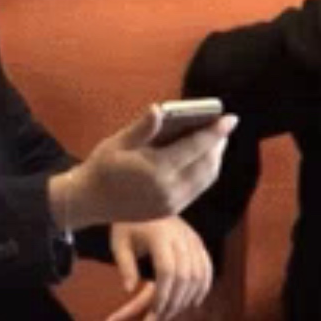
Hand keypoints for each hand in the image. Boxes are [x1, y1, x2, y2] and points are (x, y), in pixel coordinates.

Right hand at [50, 106, 236, 229]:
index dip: (215, 132)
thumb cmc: (102, 167)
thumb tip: (158, 110)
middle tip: (223, 127)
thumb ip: (142, 128)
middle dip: (218, 145)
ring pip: (205, 179)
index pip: (195, 147)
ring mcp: (171, 203)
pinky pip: (197, 189)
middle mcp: (168, 189)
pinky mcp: (170, 210)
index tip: (231, 118)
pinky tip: (202, 160)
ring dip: (214, 160)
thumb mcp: (118, 143)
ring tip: (216, 142)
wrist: (90, 201)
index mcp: (156, 169)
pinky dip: (205, 173)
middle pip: (207, 165)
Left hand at [110, 217, 213, 320]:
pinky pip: (206, 266)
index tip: (155, 310)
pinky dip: (203, 285)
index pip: (167, 270)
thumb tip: (129, 289)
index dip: (163, 293)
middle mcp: (180, 235)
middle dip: (176, 299)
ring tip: (176, 310)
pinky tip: (194, 299)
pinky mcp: (197, 240)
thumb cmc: (127, 224)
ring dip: (189, 295)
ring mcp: (191, 237)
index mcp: (159, 235)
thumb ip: (125, 266)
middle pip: (185, 275)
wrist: (142, 199)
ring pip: (199, 273)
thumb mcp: (119, 243)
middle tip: (164, 316)